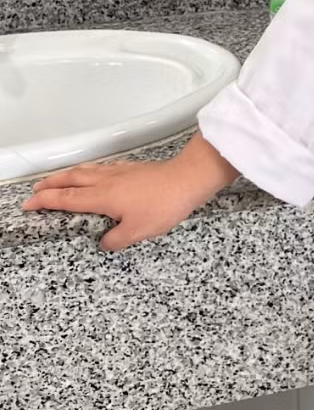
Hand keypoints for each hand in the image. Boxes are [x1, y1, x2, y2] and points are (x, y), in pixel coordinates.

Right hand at [23, 134, 238, 251]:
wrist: (188, 179)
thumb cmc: (164, 205)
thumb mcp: (137, 232)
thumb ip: (115, 239)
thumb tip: (103, 242)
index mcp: (103, 197)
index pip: (66, 199)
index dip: (45, 202)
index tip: (29, 205)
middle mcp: (107, 181)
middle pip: (71, 179)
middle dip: (51, 184)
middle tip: (36, 190)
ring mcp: (120, 171)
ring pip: (86, 171)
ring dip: (67, 175)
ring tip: (57, 180)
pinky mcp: (132, 168)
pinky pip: (101, 168)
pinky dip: (87, 171)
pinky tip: (93, 174)